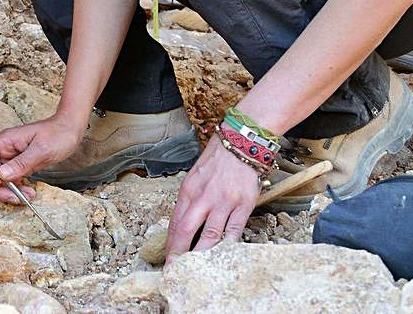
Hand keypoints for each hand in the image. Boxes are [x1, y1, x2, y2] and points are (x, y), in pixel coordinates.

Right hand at [0, 116, 83, 203]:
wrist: (70, 130)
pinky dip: (17, 189)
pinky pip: (11, 179)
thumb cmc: (57, 133)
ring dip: (8, 191)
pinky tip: (30, 193)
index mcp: (6, 140)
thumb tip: (1, 175)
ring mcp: (12, 157)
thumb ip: (21, 163)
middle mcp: (5, 148)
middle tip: (14, 197)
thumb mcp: (41, 150)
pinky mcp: (20, 164)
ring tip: (26, 197)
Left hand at [164, 134, 261, 261]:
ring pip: (210, 236)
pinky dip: (227, 246)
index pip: (176, 221)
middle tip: (175, 269)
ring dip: (201, 255)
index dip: (171, 242)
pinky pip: (234, 231)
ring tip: (196, 269)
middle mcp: (204, 197)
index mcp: (189, 189)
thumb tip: (183, 221)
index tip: (168, 257)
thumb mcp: (195, 175)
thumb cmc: (217, 158)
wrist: (240, 143)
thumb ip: (190, 198)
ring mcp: (224, 202)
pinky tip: (222, 257)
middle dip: (179, 253)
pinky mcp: (243, 205)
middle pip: (187, 230)